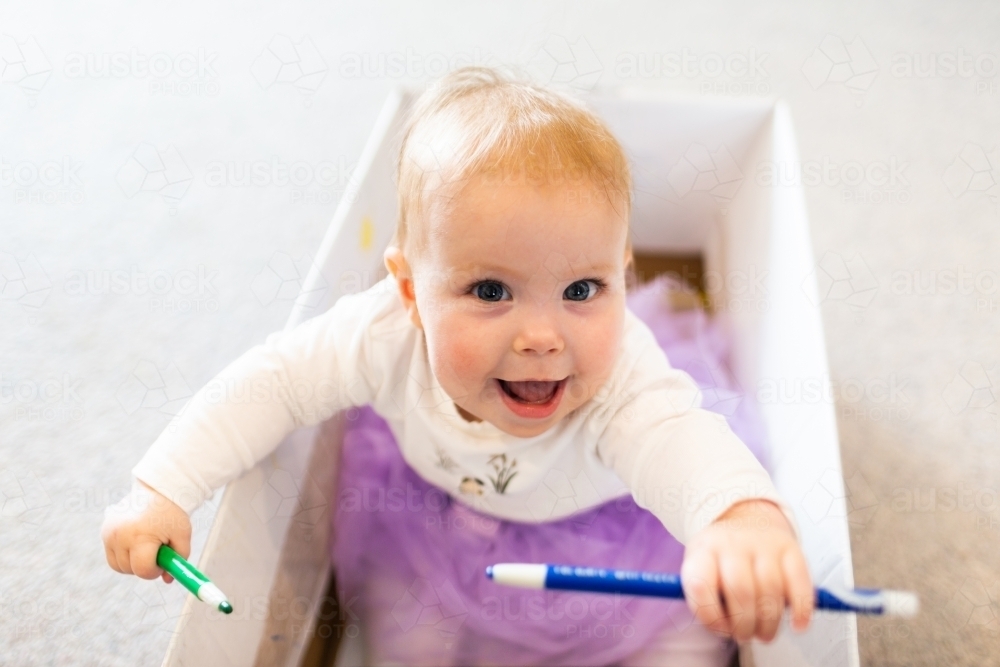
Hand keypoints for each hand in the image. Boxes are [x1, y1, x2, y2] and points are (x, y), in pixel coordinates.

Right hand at [101, 479, 191, 583]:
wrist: (158, 489)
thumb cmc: (172, 514)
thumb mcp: (182, 536)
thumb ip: (178, 560)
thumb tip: (167, 580)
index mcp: (140, 536)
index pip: (143, 570)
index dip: (155, 571)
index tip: (163, 561)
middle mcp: (120, 535)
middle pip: (130, 569)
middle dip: (144, 566)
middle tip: (157, 552)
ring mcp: (109, 533)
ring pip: (118, 565)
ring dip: (132, 563)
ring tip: (146, 546)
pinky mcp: (104, 530)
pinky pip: (112, 555)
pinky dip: (123, 554)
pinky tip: (136, 542)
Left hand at [680, 499, 812, 642]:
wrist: (748, 520)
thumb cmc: (722, 560)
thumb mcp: (702, 571)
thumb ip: (705, 600)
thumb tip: (724, 627)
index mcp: (703, 550)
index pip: (700, 585)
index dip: (710, 615)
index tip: (721, 629)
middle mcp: (732, 542)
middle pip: (740, 589)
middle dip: (744, 624)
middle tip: (746, 636)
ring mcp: (763, 542)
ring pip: (770, 589)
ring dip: (769, 622)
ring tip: (764, 633)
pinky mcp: (790, 548)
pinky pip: (799, 582)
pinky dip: (801, 609)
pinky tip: (797, 625)